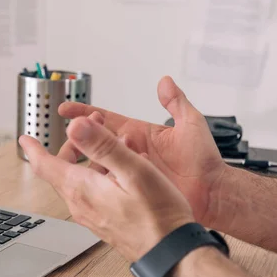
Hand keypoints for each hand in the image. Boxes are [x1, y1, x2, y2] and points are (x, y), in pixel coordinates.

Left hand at [19, 116, 194, 261]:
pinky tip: (125, 169)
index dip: (33, 148)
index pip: (44, 165)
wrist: (170, 253)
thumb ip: (102, 146)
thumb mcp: (132, 171)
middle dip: (75, 144)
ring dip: (93, 158)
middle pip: (62, 169)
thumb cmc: (157, 215)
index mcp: (80, 189)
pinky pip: (93, 192)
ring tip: (119, 143)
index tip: (25, 138)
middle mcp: (80, 204)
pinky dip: (102, 174)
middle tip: (93, 125)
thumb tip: (75, 126)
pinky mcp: (103, 221)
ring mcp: (91, 215)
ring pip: (80, 179)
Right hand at [58, 77, 225, 227]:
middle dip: (79, 136)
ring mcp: (126, 172)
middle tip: (75, 136)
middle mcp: (128, 152)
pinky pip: (104, 184)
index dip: (83, 113)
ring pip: (95, 162)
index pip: (104, 119)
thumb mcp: (190, 126)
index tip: (65, 109)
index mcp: (137, 134)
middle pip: (93, 140)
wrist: (211, 195)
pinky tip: (92, 179)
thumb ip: (176, 103)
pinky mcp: (128, 191)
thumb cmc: (203, 163)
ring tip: (87, 156)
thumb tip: (165, 82)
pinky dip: (96, 180)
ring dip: (88, 157)